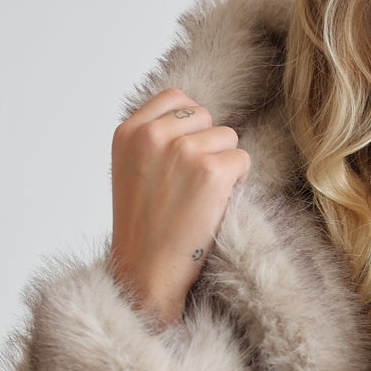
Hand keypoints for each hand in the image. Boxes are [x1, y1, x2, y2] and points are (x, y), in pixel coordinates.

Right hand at [109, 89, 250, 324]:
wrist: (146, 271)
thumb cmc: (143, 228)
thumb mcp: (131, 170)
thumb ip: (152, 139)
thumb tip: (194, 116)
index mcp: (127, 133)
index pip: (174, 98)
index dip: (189, 124)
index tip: (185, 155)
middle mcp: (152, 135)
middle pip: (205, 116)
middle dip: (207, 145)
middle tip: (192, 185)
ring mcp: (182, 151)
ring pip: (227, 136)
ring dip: (224, 165)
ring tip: (201, 197)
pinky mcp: (211, 172)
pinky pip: (242, 160)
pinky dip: (238, 183)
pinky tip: (215, 205)